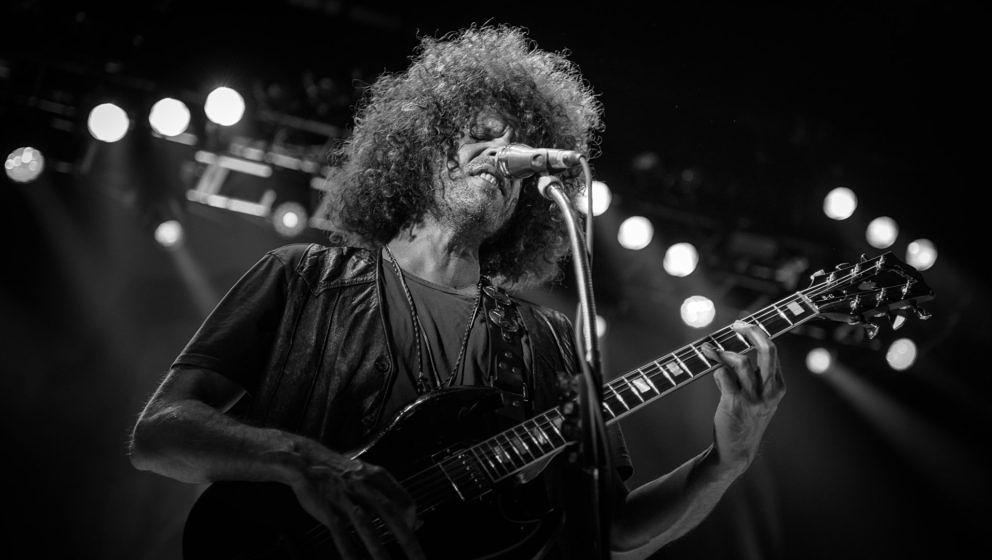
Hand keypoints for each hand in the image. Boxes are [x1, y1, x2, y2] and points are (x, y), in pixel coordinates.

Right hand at [278, 438, 424, 559]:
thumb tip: (416, 520)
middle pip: (391, 515)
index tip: (415, 532)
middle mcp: (364, 486)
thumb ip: (390, 498)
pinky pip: (341, 533)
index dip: (412, 520)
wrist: (306, 461)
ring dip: (379, 551)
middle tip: (419, 559)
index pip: (404, 500)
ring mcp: (346, 498)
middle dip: (407, 540)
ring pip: (367, 527)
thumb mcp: (369, 479)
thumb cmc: (341, 473)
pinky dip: (349, 551)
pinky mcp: (329, 509)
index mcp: (378, 477)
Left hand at [701, 320, 785, 473]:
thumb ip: (757, 377)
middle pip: (767, 350)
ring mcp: (753, 398)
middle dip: (752, 331)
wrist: (737, 450)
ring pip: (742, 362)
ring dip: (723, 352)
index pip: (773, 352)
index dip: (758, 334)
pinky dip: (716, 369)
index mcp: (778, 387)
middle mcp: (770, 391)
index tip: (745, 326)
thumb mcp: (761, 399)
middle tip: (737, 324)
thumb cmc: (746, 419)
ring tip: (710, 349)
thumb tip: (739, 348)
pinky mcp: (735, 403)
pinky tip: (711, 368)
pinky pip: (723, 376)